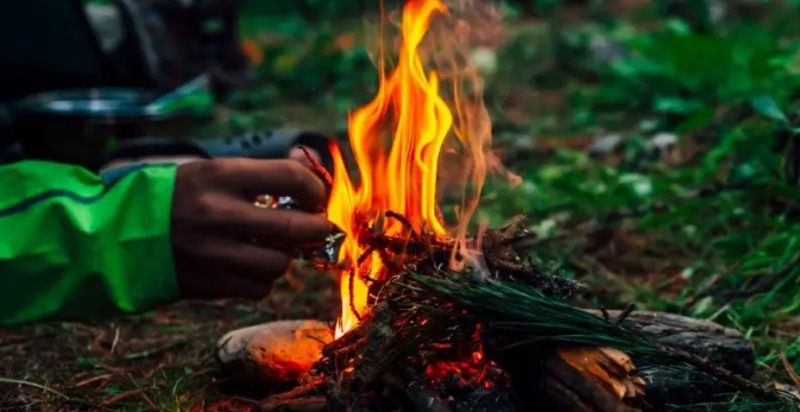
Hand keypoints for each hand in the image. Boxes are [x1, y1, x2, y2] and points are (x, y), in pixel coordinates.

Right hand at [171, 157, 329, 299]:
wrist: (123, 232)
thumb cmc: (183, 196)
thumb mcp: (217, 170)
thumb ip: (267, 170)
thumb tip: (315, 166)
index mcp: (221, 175)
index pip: (291, 177)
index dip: (316, 188)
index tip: (315, 196)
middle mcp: (217, 213)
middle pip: (295, 227)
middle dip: (317, 227)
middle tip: (316, 225)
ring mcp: (212, 252)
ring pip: (279, 263)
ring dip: (286, 255)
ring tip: (274, 245)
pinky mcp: (208, 283)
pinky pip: (260, 288)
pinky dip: (263, 279)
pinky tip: (250, 265)